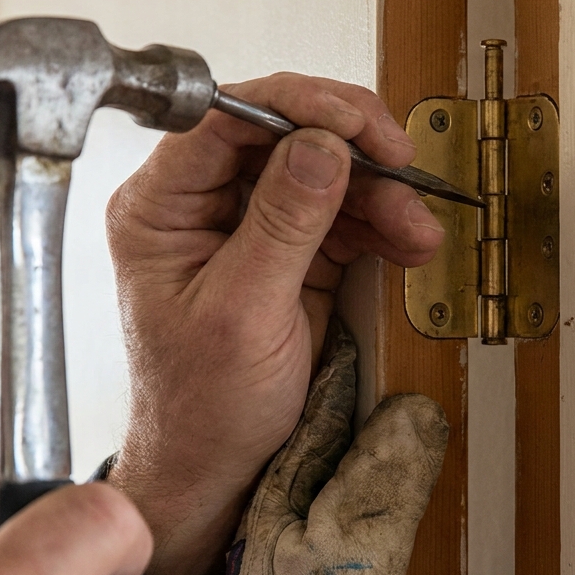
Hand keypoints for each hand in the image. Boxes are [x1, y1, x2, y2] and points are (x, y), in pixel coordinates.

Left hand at [103, 73, 443, 574]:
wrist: (217, 466)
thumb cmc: (200, 405)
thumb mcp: (243, 313)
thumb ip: (282, 224)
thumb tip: (321, 146)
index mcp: (161, 206)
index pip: (223, 119)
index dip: (295, 108)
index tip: (353, 123)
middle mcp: (200, 201)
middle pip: (282, 132)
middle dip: (350, 147)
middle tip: (398, 161)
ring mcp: (247, 220)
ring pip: (323, 167)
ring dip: (378, 192)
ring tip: (414, 227)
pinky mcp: (288, 245)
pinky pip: (343, 210)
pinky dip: (381, 222)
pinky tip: (406, 241)